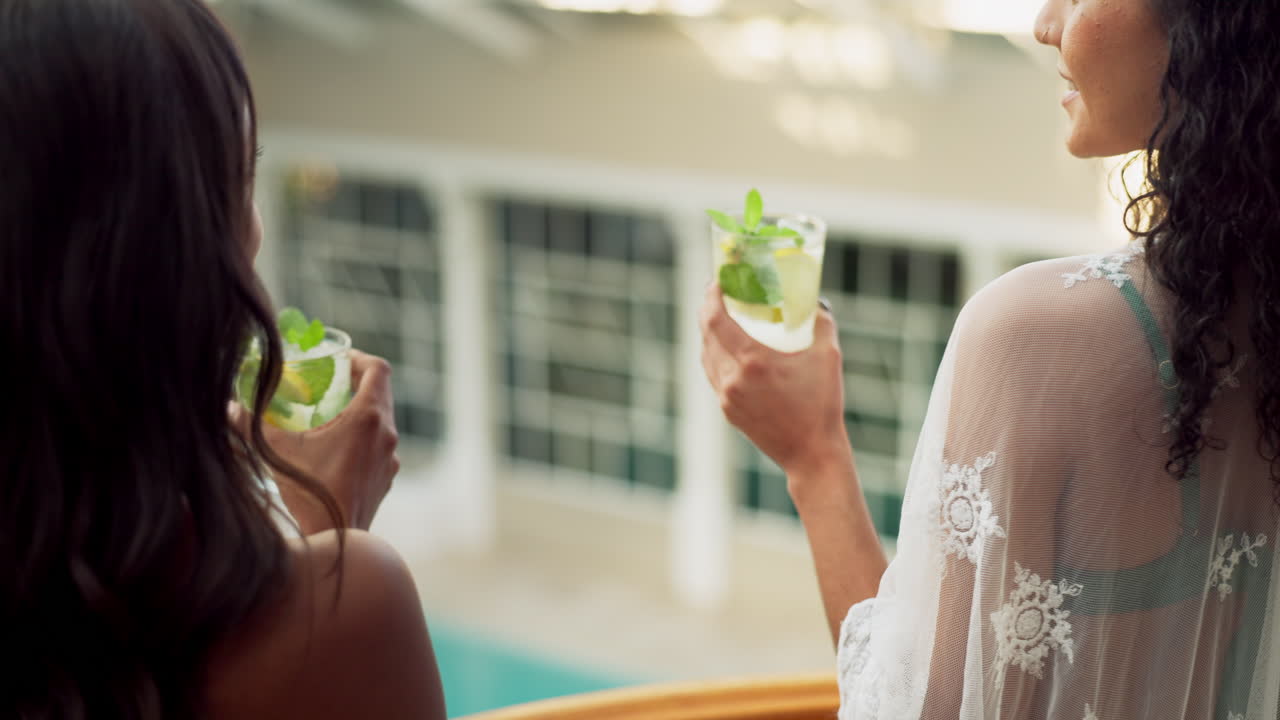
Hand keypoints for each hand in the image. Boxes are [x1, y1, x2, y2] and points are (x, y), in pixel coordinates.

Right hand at [234, 350, 399, 532]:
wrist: (334, 540)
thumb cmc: (309, 493)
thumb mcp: (277, 452)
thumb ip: (250, 425)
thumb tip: (226, 407)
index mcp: (369, 418)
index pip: (378, 370)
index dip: (359, 358)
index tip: (337, 361)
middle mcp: (387, 435)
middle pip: (380, 393)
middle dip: (355, 383)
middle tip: (328, 383)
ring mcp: (389, 458)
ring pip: (381, 421)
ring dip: (360, 411)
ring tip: (329, 414)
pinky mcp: (385, 477)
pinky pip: (379, 446)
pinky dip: (363, 437)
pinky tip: (335, 448)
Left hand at [699, 284, 849, 477]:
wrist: (811, 454)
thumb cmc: (822, 405)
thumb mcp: (829, 356)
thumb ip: (820, 323)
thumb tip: (815, 304)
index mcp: (753, 362)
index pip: (716, 320)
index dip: (711, 297)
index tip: (715, 282)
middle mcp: (732, 379)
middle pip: (706, 335)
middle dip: (708, 310)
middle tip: (718, 293)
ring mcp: (726, 397)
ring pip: (706, 356)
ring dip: (709, 333)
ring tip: (720, 317)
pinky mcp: (728, 411)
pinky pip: (713, 374)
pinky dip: (715, 356)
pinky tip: (725, 348)